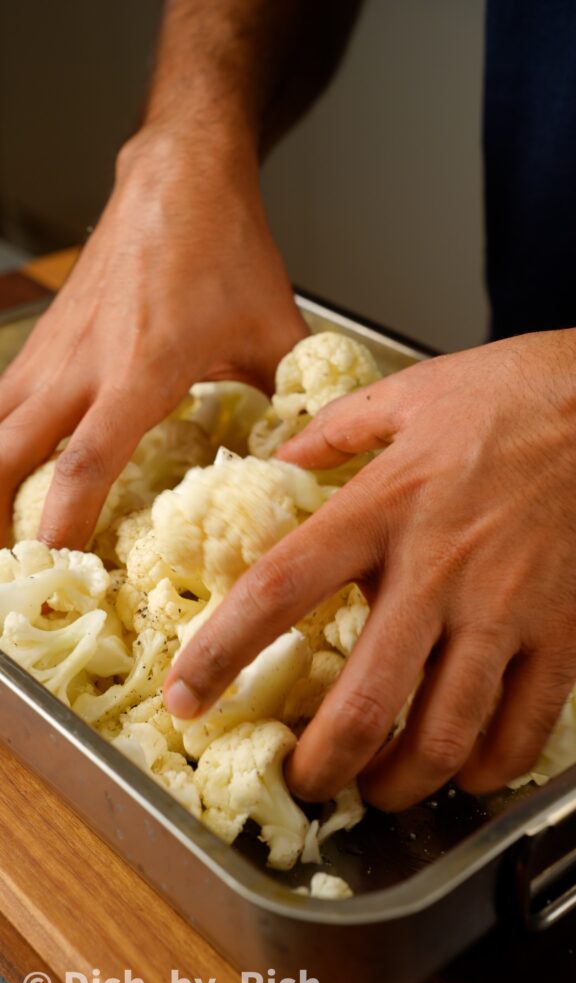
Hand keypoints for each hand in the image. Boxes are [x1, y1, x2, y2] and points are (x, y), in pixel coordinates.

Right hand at [0, 128, 305, 547]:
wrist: (177, 176)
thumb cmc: (223, 247)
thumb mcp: (273, 328)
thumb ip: (293, 400)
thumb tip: (310, 456)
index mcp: (143, 367)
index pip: (89, 458)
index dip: (65, 518)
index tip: (58, 563)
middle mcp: (86, 362)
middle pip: (10, 451)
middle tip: (7, 570)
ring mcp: (56, 349)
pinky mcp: (45, 338)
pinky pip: (0, 399)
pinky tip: (2, 467)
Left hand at [164, 330, 575, 809]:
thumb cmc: (511, 394)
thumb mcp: (406, 395)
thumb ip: (334, 433)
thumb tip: (281, 459)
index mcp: (383, 508)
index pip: (280, 590)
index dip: (222, 653)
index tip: (188, 696)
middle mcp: (436, 569)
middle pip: (365, 700)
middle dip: (323, 763)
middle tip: (305, 779)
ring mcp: (504, 608)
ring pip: (445, 733)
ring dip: (403, 782)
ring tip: (380, 789)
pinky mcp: (562, 631)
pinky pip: (524, 725)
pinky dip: (489, 766)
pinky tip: (468, 770)